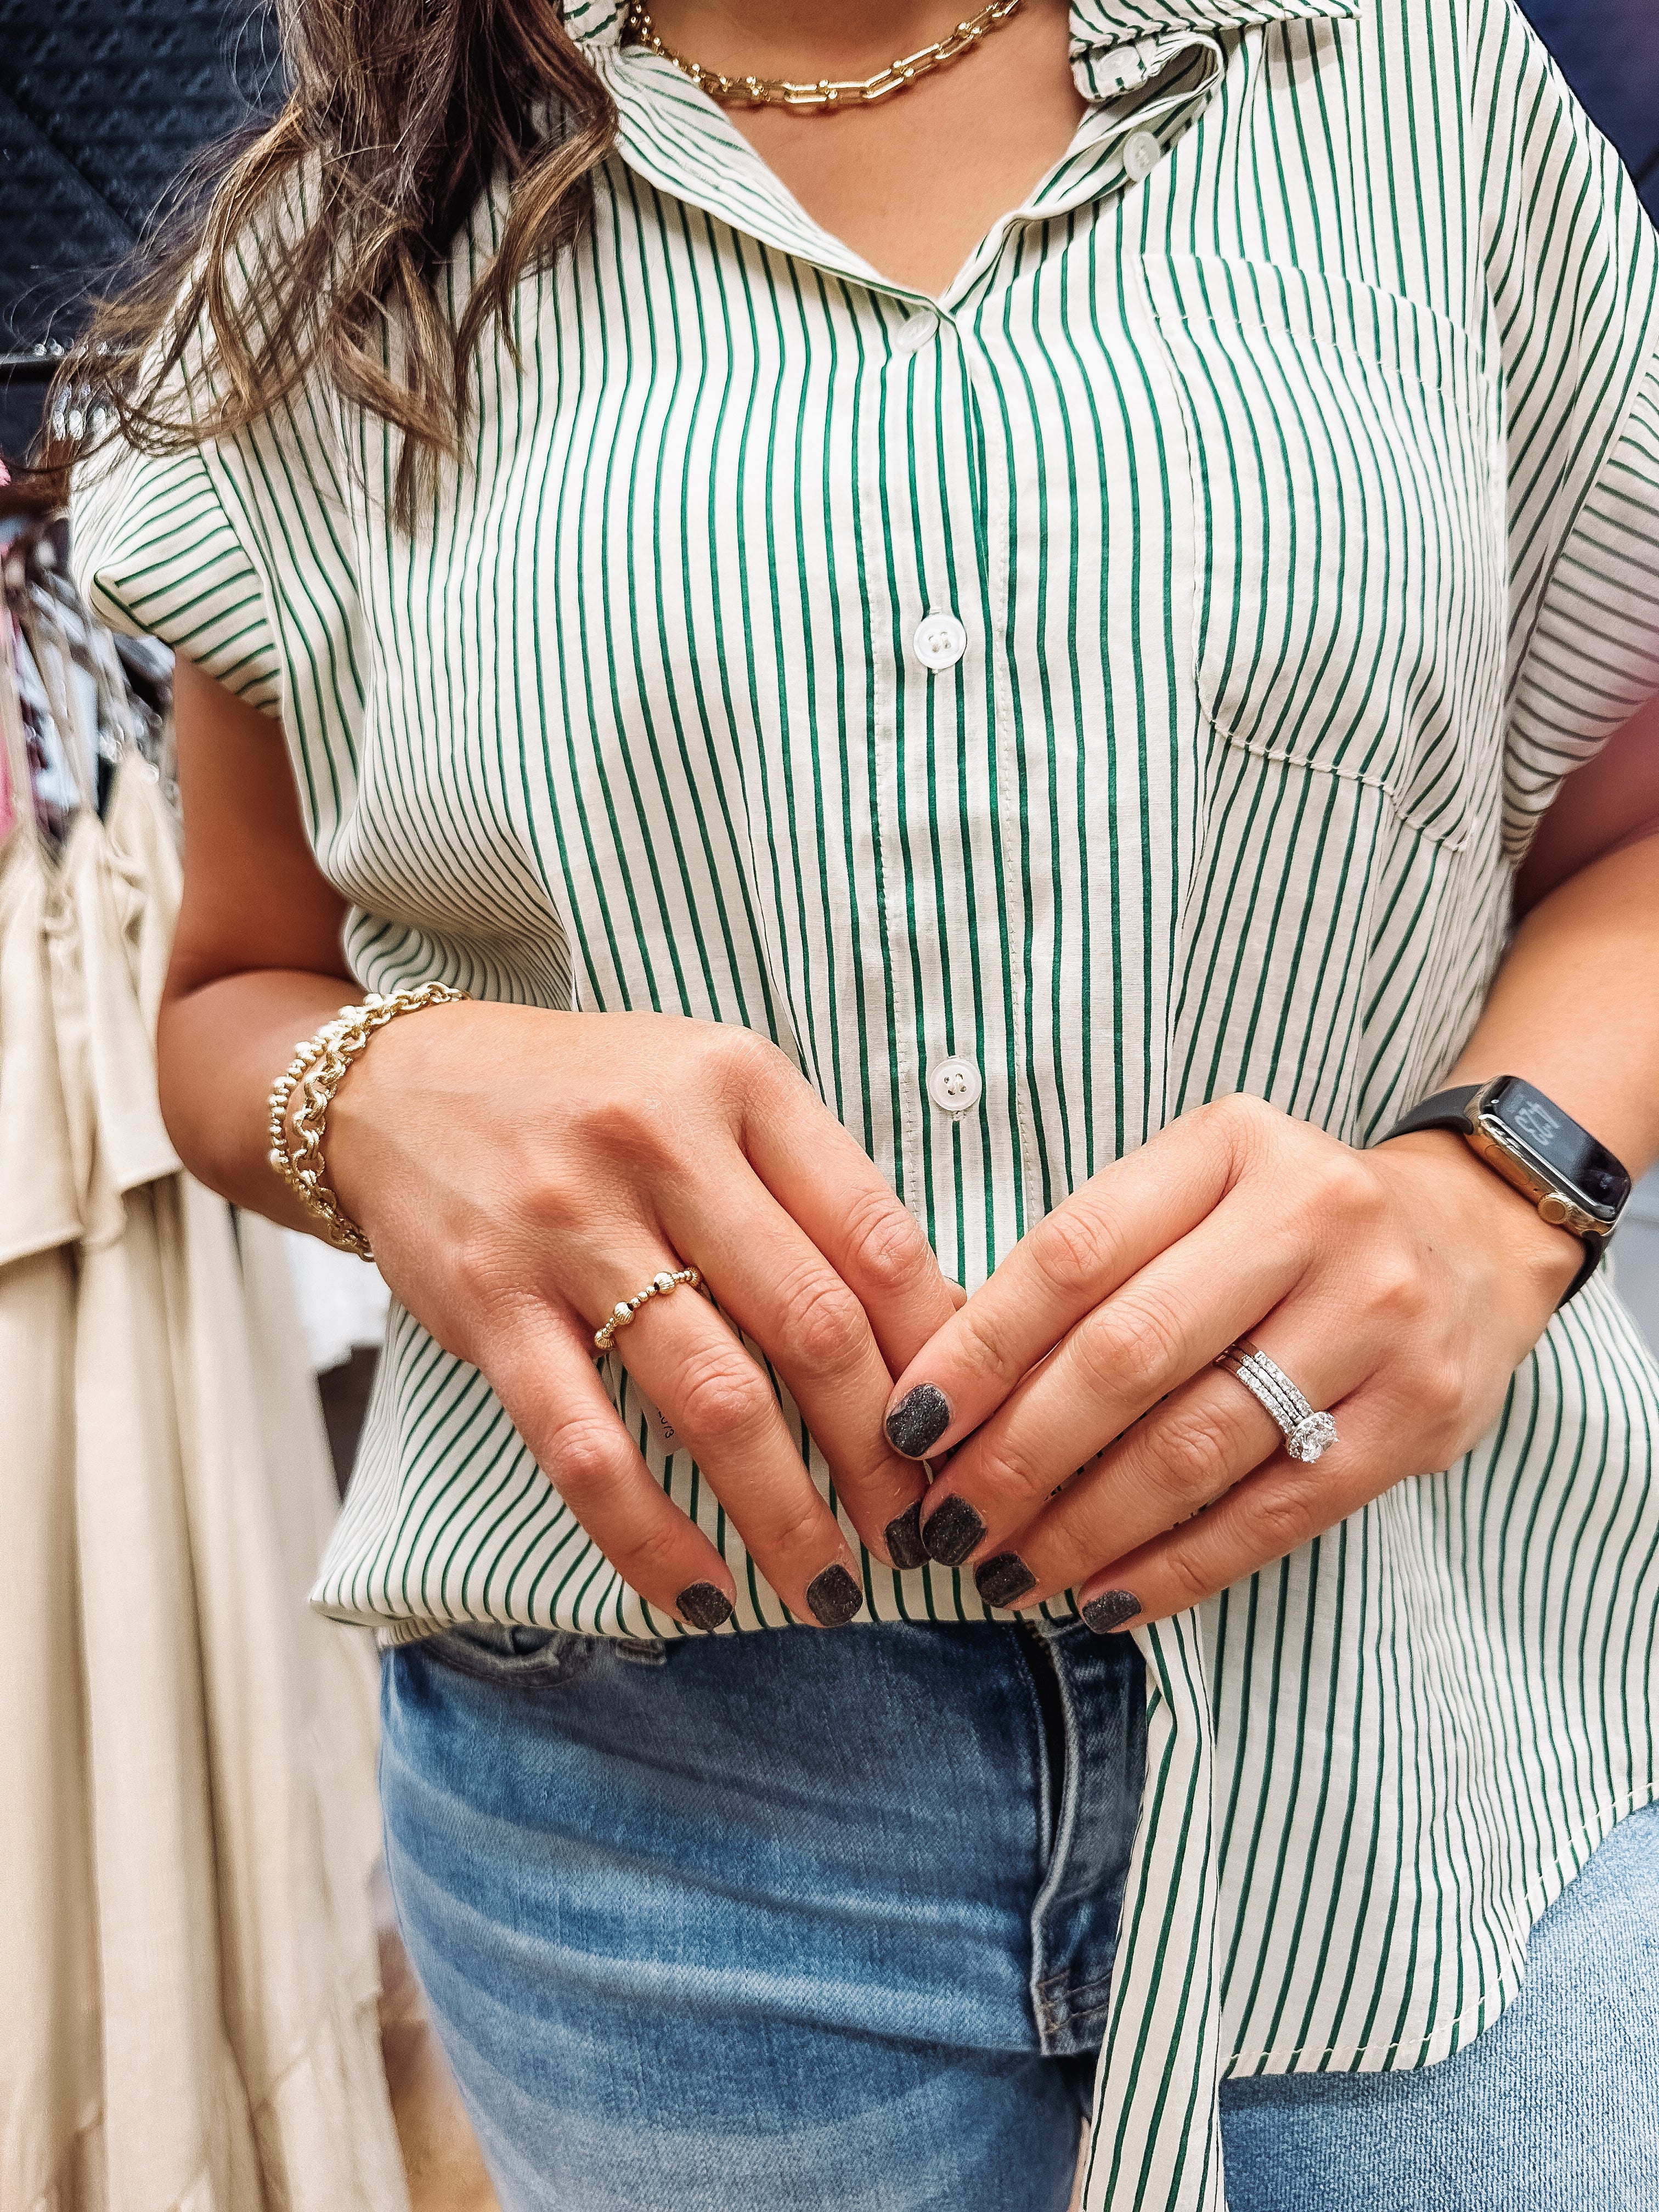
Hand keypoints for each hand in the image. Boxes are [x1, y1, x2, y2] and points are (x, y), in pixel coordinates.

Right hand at [326, 1004, 956, 1628]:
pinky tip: (701, 1596)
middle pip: (813, 1326)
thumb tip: (934, 1329)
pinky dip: (650, 1537)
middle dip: (882, 1455)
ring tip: (830, 1588)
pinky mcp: (493, 1304)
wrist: (394, 1085)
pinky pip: (586, 1448)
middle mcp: (663, 1145)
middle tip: (920, 1532)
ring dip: (786, 1515)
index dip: (941, 1351)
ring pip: (714, 1399)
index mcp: (741, 1084)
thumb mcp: (713, 1093)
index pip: (878, 1236)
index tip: (969, 1432)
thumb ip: (811, 1189)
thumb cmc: (591, 1100)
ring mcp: (571, 1228)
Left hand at [880, 1093, 1581, 1627]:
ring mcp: (1375, 1316)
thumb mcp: (1194, 1194)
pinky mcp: (1419, 1413)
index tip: (907, 1425)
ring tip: (1007, 1572)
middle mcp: (1310, 1217)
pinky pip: (1276, 1512)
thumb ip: (1092, 1268)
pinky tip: (1104, 1600)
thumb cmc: (1282, 1226)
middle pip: (1129, 1355)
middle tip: (946, 1525)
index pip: (1074, 1252)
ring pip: (1198, 1445)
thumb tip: (949, 1395)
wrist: (1471, 1238)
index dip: (979, 1348)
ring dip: (1084, 1527)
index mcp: (1230, 1146)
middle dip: (1018, 1455)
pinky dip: (1178, 1567)